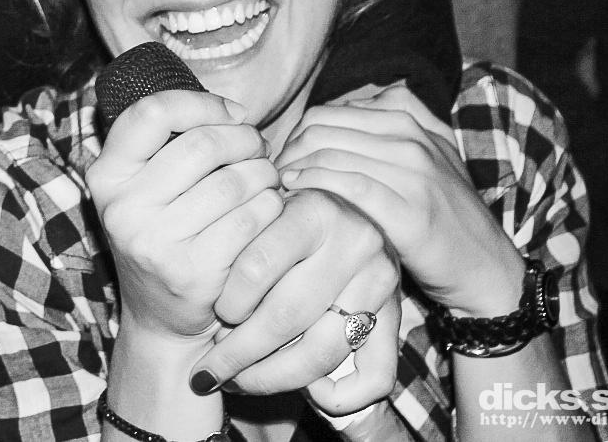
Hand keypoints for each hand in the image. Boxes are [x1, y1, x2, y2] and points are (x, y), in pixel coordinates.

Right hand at [86, 89, 283, 344]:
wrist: (161, 318)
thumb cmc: (164, 233)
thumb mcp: (145, 187)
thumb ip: (170, 143)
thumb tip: (234, 111)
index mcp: (106, 176)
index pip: (153, 113)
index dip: (201, 103)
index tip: (232, 114)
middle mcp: (123, 209)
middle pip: (203, 144)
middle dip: (245, 139)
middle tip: (258, 149)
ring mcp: (155, 243)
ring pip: (234, 181)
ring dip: (264, 173)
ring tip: (267, 179)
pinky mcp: (193, 272)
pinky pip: (252, 219)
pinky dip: (271, 207)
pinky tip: (269, 209)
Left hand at [192, 188, 400, 415]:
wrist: (350, 211)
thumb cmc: (288, 220)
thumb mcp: (263, 215)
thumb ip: (240, 250)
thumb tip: (211, 324)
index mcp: (314, 211)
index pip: (258, 266)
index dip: (229, 303)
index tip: (213, 317)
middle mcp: (355, 243)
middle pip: (287, 315)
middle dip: (240, 352)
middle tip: (211, 369)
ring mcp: (380, 282)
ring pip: (322, 351)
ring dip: (272, 378)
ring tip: (239, 381)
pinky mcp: (397, 317)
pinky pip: (375, 376)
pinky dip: (336, 397)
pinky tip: (304, 390)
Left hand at [274, 85, 524, 316]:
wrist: (487, 267)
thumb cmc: (446, 214)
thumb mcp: (429, 154)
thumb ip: (393, 122)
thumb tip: (346, 105)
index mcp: (407, 120)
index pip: (327, 113)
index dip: (294, 134)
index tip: (282, 159)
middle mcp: (410, 139)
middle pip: (321, 129)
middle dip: (287, 149)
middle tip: (272, 175)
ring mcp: (413, 173)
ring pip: (330, 152)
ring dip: (294, 168)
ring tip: (278, 187)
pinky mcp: (410, 210)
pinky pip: (348, 184)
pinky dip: (315, 183)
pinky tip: (297, 193)